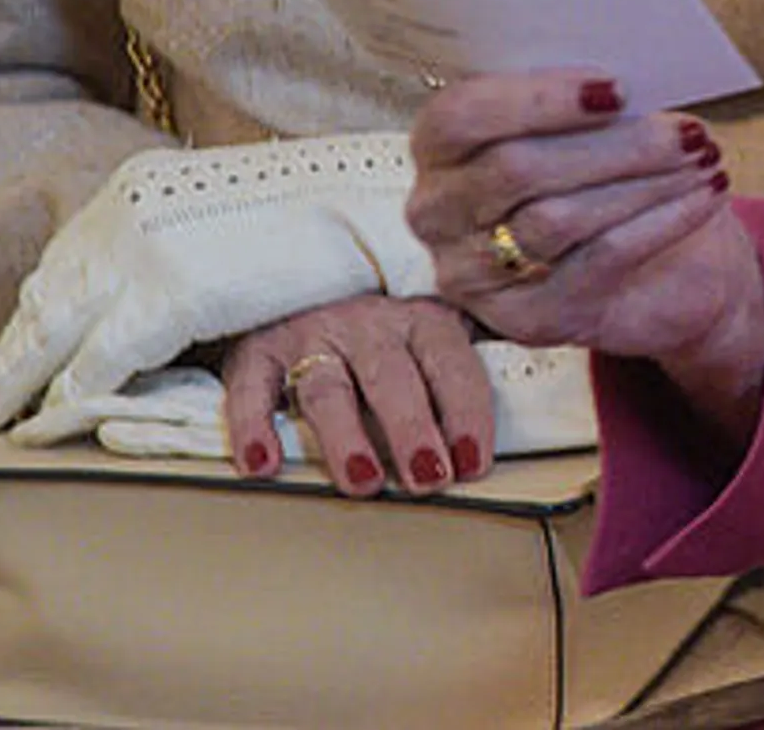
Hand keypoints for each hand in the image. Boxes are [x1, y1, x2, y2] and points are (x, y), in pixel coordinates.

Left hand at [0, 133, 428, 438]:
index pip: (68, 262)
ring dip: (19, 378)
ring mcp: (141, 251)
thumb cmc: (318, 211)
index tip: (13, 351)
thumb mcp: (228, 214)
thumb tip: (156, 285)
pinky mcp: (166, 296)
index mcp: (140, 189)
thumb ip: (183, 243)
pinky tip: (51, 418)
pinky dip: (68, 391)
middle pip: (47, 295)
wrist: (371, 196)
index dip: (36, 314)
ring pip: (52, 328)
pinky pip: (99, 357)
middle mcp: (126, 213)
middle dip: (10, 354)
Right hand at [217, 292, 494, 495]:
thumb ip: (462, 376)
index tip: (474, 462)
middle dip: (413, 428)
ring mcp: (311, 332)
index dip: (466, 412)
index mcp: (420, 319)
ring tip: (363, 482)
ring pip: (329, 385)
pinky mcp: (258, 349)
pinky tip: (263, 464)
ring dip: (346, 436)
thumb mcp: (427, 337)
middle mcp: (368, 322)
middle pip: (393, 376)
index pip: (451, 363)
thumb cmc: (380, 332)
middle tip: (428, 478)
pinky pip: (252, 386)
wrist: (298, 281)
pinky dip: (254, 425)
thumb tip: (511, 433)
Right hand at [407, 71, 763, 436]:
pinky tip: (706, 196)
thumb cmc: (607, 170)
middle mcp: (437, 214)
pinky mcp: (526, 320)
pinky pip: (599, 261)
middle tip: (686, 130)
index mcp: (438, 146)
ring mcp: (474, 275)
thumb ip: (583, 100)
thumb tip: (620, 84)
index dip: (537, 100)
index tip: (617, 89)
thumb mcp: (589, 125)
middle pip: (515, 169)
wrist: (652, 265)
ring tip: (703, 157)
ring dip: (644, 182)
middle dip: (612, 145)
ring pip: (557, 218)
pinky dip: (663, 221)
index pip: (462, 117)